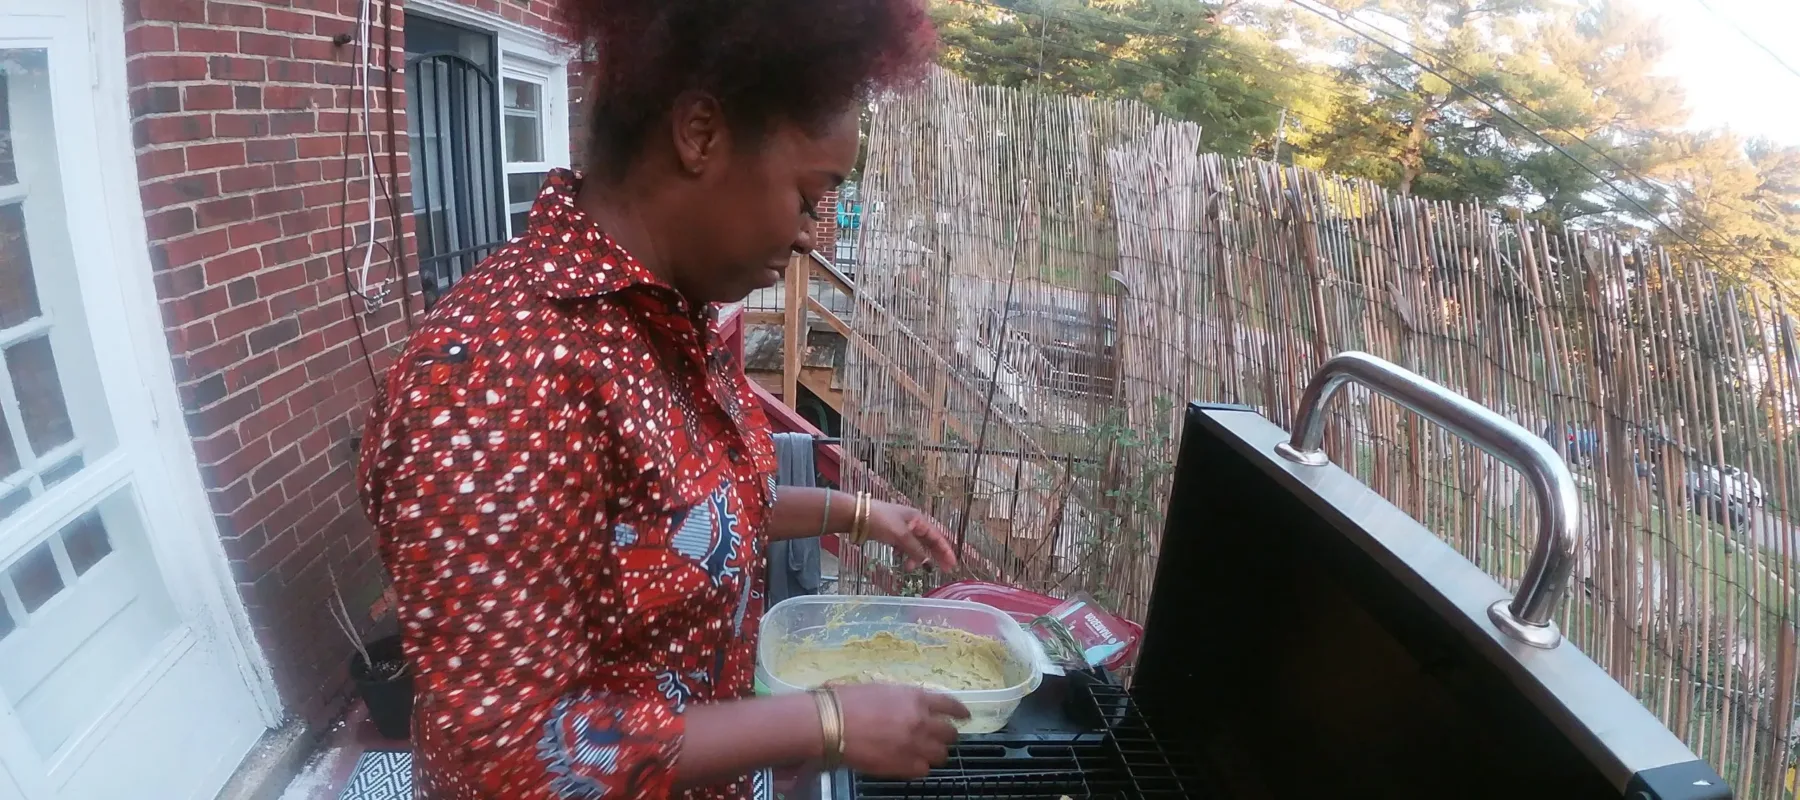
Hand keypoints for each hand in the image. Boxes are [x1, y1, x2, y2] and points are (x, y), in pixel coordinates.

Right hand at [833, 683, 969, 777]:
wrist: (831, 724)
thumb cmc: (849, 701)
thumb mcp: (882, 690)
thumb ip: (903, 699)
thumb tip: (911, 706)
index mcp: (916, 698)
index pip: (950, 704)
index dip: (960, 711)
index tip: (964, 716)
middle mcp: (921, 721)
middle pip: (950, 733)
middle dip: (947, 735)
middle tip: (941, 736)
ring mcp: (914, 745)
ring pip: (941, 755)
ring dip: (935, 752)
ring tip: (926, 752)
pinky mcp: (903, 766)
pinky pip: (923, 771)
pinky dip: (919, 767)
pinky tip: (910, 763)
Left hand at [865, 500, 958, 569]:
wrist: (856, 515)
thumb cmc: (881, 521)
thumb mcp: (901, 536)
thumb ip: (915, 549)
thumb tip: (926, 562)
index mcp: (918, 519)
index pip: (937, 537)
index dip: (945, 551)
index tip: (952, 565)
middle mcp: (912, 522)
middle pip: (928, 541)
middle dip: (934, 556)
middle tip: (942, 571)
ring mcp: (901, 528)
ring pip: (914, 546)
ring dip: (915, 557)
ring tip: (909, 568)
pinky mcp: (891, 533)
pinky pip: (903, 546)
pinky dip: (904, 554)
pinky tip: (900, 560)